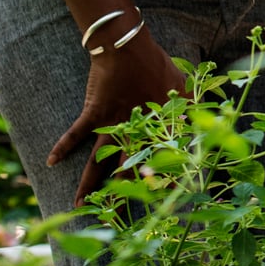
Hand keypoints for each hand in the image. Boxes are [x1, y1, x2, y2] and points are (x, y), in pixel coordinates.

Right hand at [52, 25, 180, 202]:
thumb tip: (214, 120)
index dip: (162, 182)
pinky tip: (50, 161)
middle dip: (121, 195)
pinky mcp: (94, 113)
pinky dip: (62, 146)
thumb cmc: (159, 66)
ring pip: (98, 161)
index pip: (161, 162)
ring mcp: (111, 123)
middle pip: (127, 170)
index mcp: (158, 128)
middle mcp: (135, 131)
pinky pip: (75, 133)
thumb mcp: (185, 87)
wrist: (128, 47)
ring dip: (89, 184)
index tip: (161, 203)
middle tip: (116, 218)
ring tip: (81, 206)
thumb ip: (195, 107)